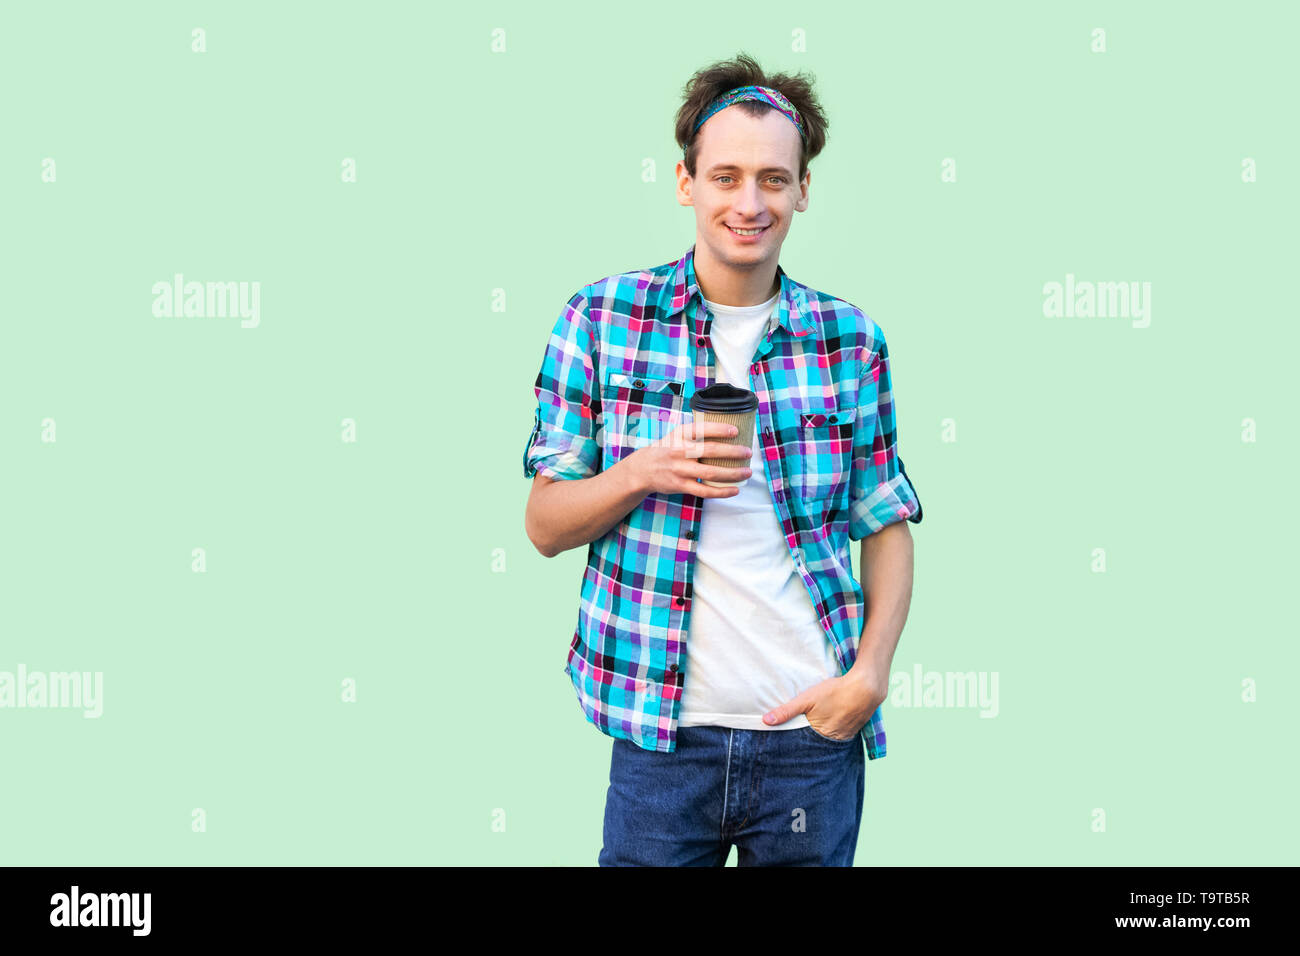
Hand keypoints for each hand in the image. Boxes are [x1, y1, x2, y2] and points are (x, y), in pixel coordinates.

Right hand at [626, 419, 752, 497]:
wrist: (643, 469)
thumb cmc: (667, 449)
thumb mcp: (676, 435)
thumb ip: (696, 432)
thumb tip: (727, 428)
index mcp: (680, 434)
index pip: (702, 429)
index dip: (720, 429)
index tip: (736, 431)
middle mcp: (680, 451)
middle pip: (710, 451)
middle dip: (733, 452)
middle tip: (748, 452)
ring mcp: (680, 470)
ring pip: (710, 472)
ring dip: (732, 473)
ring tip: (747, 471)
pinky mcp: (681, 486)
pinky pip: (705, 491)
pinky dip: (722, 492)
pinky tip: (735, 489)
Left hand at [762, 668, 887, 739]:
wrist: (865, 688)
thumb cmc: (835, 691)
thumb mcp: (807, 698)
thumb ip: (786, 711)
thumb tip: (766, 721)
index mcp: (820, 735)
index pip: (802, 747)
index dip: (794, 747)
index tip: (784, 749)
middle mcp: (833, 740)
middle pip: (815, 747)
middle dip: (806, 746)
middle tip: (796, 745)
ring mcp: (845, 736)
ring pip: (828, 743)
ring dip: (820, 740)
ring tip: (811, 736)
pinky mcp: (853, 730)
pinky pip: (839, 738)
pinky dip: (832, 735)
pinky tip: (828, 727)